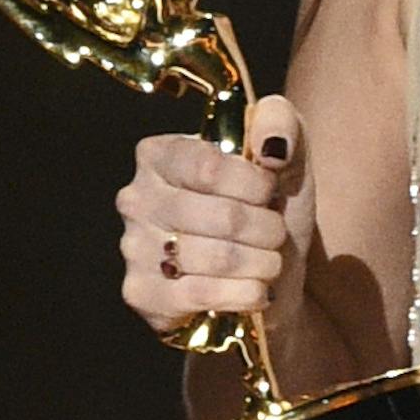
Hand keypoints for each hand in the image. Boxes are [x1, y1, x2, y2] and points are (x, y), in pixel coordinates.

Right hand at [115, 94, 313, 336]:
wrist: (271, 272)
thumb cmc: (269, 206)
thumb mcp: (285, 155)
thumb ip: (280, 124)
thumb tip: (271, 142)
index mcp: (160, 154)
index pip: (208, 167)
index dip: (254, 184)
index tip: (271, 191)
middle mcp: (137, 198)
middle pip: (222, 217)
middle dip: (267, 228)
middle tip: (276, 232)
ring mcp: (134, 248)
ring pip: (218, 259)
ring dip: (263, 262)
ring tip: (269, 260)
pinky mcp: (141, 294)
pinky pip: (202, 295)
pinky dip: (245, 293)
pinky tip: (256, 289)